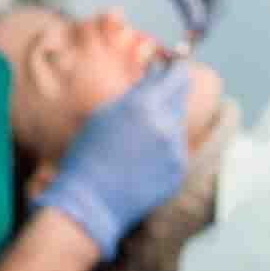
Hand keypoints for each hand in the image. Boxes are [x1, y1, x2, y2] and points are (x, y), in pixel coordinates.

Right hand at [32, 64, 191, 259]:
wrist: (90, 200)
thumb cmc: (88, 154)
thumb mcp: (106, 114)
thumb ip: (136, 93)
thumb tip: (157, 76)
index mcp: (146, 105)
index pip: (178, 76)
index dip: (175, 71)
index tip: (172, 69)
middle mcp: (166, 125)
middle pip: (181, 98)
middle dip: (169, 95)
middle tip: (152, 102)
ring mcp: (176, 150)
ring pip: (177, 125)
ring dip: (165, 123)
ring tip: (137, 139)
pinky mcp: (178, 170)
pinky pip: (176, 150)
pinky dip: (164, 149)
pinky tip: (141, 159)